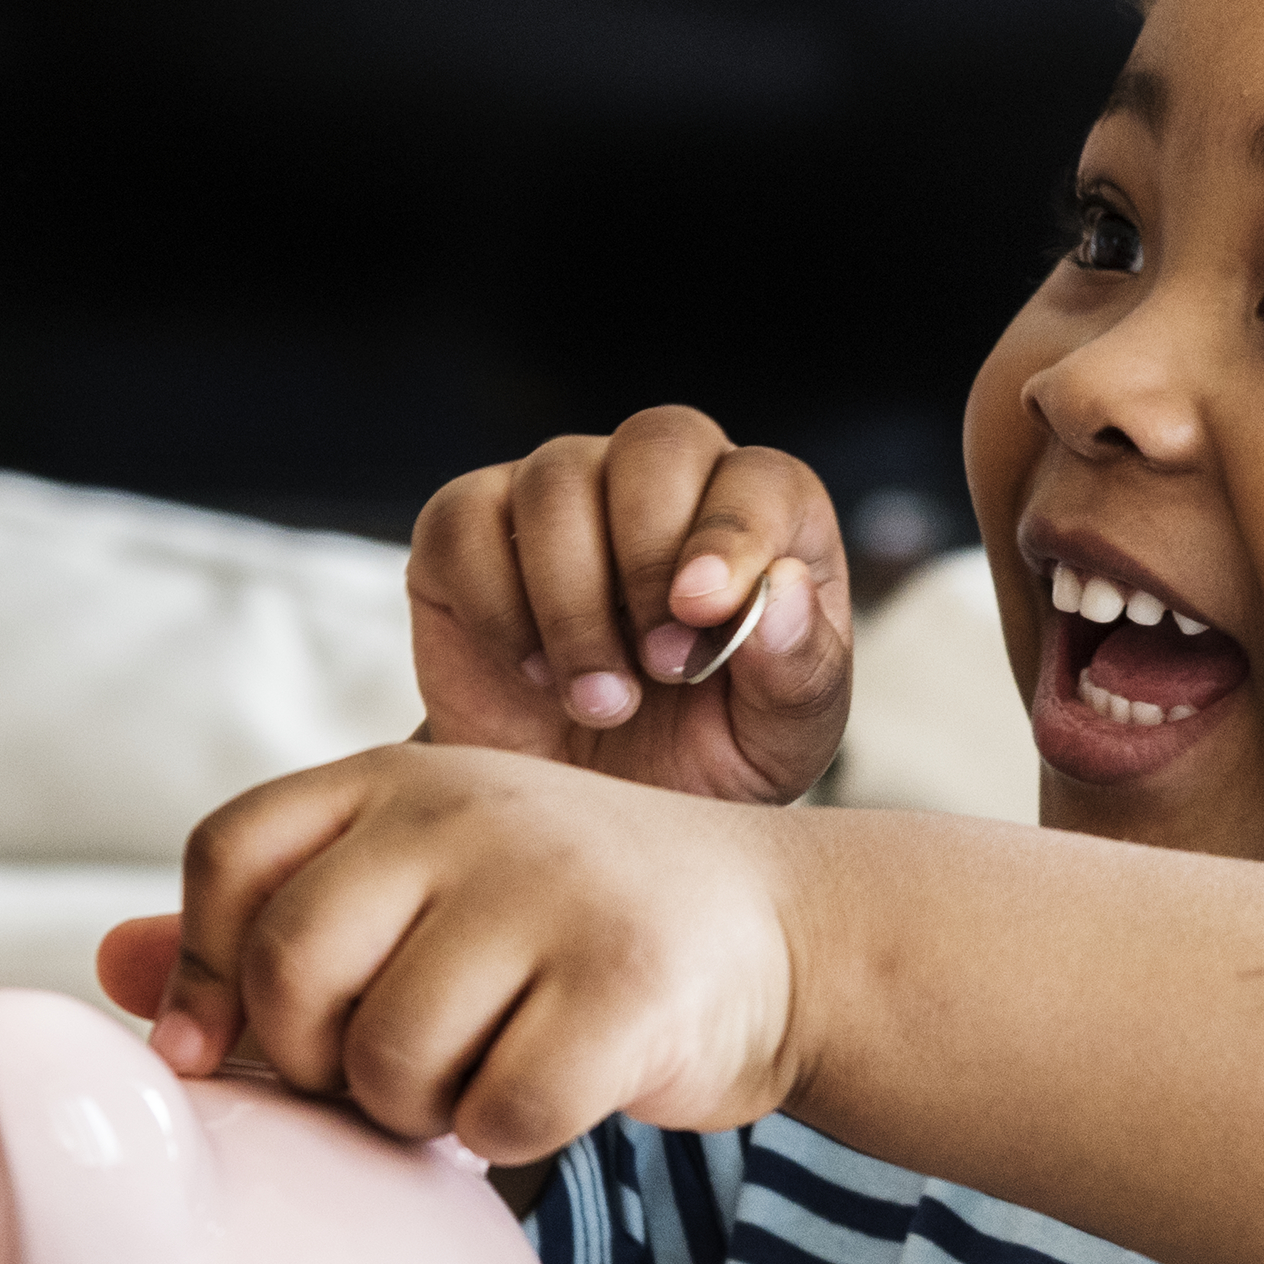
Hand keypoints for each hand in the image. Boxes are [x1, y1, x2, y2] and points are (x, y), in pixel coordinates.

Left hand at [99, 749, 814, 1166]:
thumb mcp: (431, 891)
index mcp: (402, 778)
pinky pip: (498, 1114)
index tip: (239, 1047)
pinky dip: (508, 1141)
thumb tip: (111, 971)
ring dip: (418, 1113)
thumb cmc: (576, 928)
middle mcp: (470, 812)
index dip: (213, 968)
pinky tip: (551, 1101)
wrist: (791, 934)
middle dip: (316, 1062)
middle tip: (383, 1080)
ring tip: (477, 1081)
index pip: (235, 856)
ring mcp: (554, 892)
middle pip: (295, 969)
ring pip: (391, 1057)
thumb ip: (278, 926)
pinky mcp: (628, 985)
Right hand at [407, 407, 852, 803]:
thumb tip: (784, 590)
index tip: (703, 610)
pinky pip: (464, 524)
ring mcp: (557, 499)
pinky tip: (533, 674)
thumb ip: (800, 672)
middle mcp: (660, 486)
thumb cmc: (696, 764)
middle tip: (660, 669)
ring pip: (555, 480)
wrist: (581, 820)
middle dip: (653, 558)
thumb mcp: (776, 745)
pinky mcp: (466, 531)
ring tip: (600, 702)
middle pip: (657, 444)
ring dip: (575, 604)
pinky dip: (496, 607)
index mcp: (761, 523)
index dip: (734, 531)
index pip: (759, 478)